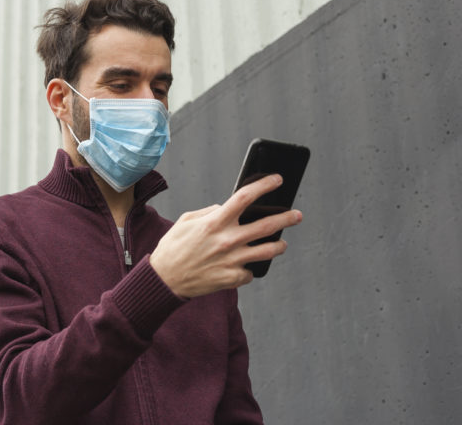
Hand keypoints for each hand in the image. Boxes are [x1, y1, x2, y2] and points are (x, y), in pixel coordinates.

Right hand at [149, 174, 302, 297]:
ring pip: (268, 251)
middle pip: (266, 225)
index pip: (245, 197)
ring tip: (282, 243)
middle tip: (297, 215)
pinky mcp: (232, 278)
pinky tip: (245, 266)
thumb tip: (225, 208)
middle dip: (286, 218)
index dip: (264, 186)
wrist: (164, 280)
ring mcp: (232, 261)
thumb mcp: (187, 221)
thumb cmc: (174, 248)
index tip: (277, 180)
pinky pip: (250, 272)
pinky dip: (249, 268)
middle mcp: (227, 240)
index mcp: (215, 222)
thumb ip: (210, 212)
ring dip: (279, 245)